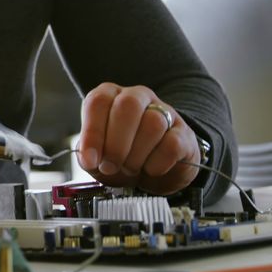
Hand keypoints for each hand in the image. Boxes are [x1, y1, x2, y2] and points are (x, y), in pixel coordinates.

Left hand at [77, 83, 200, 194]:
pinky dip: (157, 163)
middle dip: (116, 143)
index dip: (92, 132)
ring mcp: (164, 112)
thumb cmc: (121, 159)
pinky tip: (151, 169)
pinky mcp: (183, 133)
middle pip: (127, 106)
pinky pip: (172, 144)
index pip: (98, 101)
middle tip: (110, 166)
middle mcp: (137, 97)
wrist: (155, 173)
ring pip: (153, 123)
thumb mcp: (98, 158)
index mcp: (111, 97)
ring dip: (136, 155)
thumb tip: (89, 158)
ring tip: (130, 168)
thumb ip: (88, 156)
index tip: (90, 160)